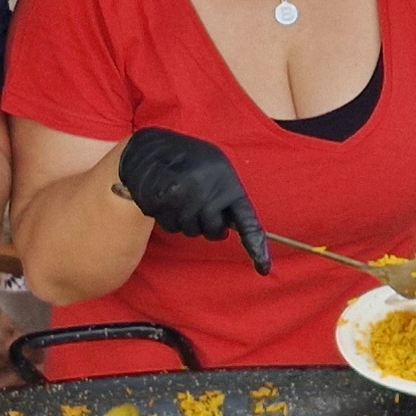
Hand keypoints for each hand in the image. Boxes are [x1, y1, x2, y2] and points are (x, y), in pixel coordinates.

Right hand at [115, 128, 268, 275]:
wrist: (151, 148)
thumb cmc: (189, 159)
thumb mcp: (217, 168)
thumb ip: (227, 195)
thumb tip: (233, 226)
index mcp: (228, 184)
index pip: (248, 222)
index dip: (257, 246)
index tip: (264, 268)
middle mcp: (207, 194)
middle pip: (213, 232)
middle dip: (207, 224)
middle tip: (198, 204)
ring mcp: (183, 201)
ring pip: (190, 231)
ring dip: (185, 220)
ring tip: (180, 195)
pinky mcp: (162, 206)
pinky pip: (171, 227)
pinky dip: (168, 217)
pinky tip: (166, 198)